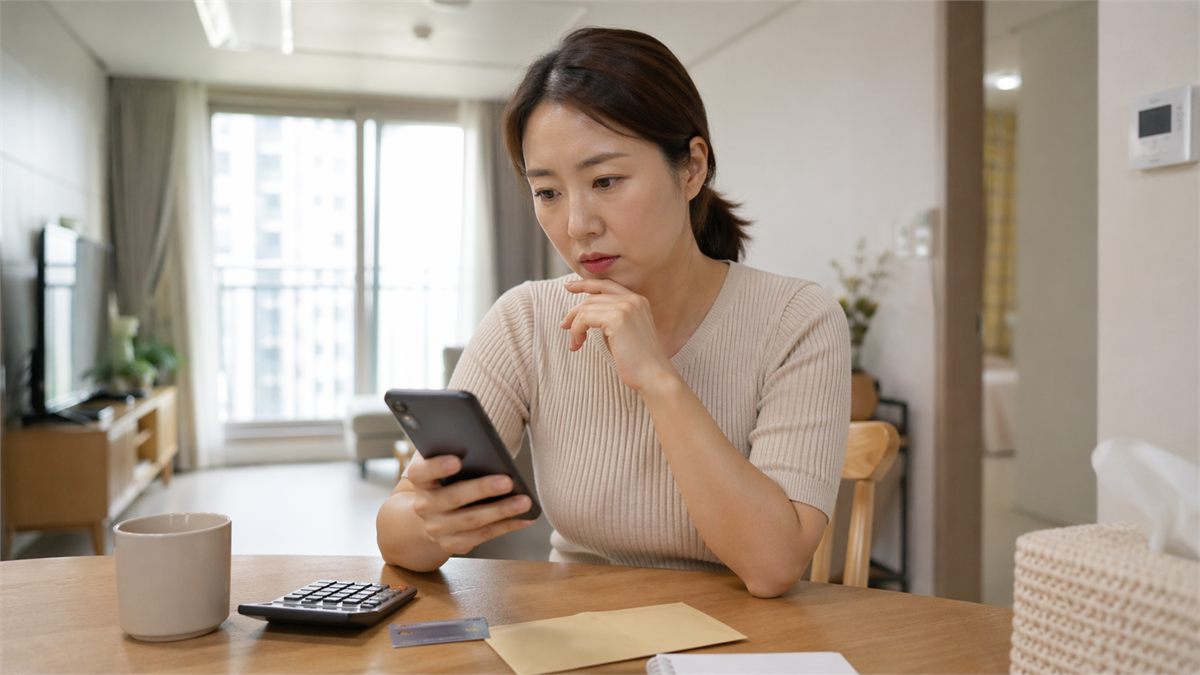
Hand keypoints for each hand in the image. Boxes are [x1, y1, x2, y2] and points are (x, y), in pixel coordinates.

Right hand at [403, 454, 534, 555]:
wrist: (427, 518)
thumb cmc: (444, 481)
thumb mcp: (441, 466)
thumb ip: (453, 454)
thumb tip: (484, 445)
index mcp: (420, 481)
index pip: (422, 472)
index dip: (437, 466)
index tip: (457, 460)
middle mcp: (424, 506)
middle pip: (453, 498)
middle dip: (482, 489)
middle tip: (508, 481)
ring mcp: (438, 528)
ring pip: (472, 520)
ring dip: (501, 511)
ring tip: (524, 501)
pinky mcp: (453, 544)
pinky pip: (483, 535)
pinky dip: (506, 526)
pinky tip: (525, 519)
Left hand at [561, 278, 675, 391]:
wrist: (653, 376)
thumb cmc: (638, 361)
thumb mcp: (624, 333)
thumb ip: (610, 319)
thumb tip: (585, 315)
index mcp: (638, 300)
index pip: (606, 285)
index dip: (585, 284)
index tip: (568, 286)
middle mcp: (633, 300)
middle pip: (592, 297)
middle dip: (574, 312)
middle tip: (564, 326)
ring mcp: (625, 307)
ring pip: (586, 308)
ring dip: (575, 326)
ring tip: (575, 343)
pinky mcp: (617, 319)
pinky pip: (585, 318)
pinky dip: (576, 331)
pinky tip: (578, 344)